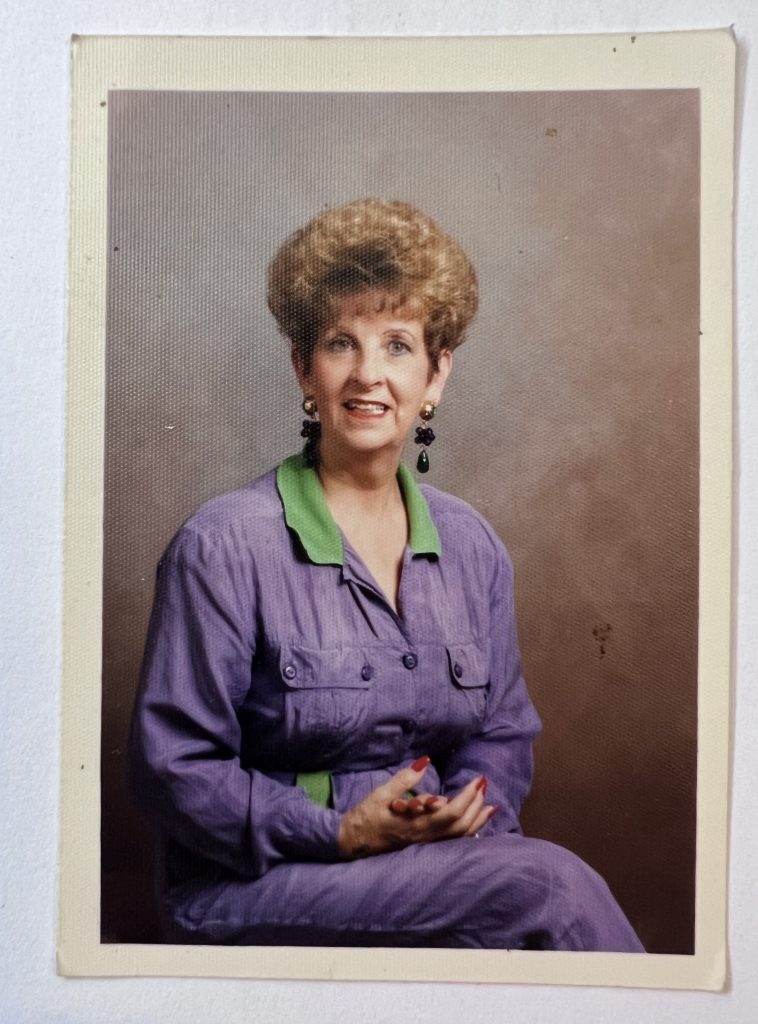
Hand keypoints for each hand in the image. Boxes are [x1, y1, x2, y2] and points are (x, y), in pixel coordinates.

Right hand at [337, 756, 497, 859]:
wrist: (354, 842)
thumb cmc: (366, 817)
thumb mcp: (382, 793)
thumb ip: (404, 778)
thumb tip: (424, 761)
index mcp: (416, 823)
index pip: (451, 811)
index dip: (468, 796)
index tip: (478, 780)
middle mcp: (426, 836)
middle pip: (461, 825)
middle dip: (477, 804)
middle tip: (484, 784)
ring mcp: (426, 842)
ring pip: (460, 835)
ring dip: (478, 819)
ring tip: (491, 805)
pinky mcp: (425, 844)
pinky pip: (454, 839)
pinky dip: (469, 829)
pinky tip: (475, 822)